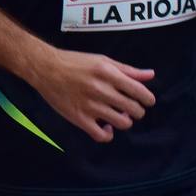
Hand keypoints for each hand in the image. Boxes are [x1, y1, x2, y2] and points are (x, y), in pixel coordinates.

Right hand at [29, 48, 155, 142]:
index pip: (140, 92)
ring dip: (125, 121)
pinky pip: (101, 135)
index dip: (148, 99)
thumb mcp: (102, 60)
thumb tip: (150, 75)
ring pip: (122, 123)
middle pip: (134, 110)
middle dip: (137, 110)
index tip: (145, 100)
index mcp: (108, 74)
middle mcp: (100, 90)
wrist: (44, 68)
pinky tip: (106, 127)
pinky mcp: (78, 118)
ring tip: (118, 115)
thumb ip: (127, 70)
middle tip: (130, 108)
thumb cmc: (74, 62)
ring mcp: (89, 106)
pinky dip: (108, 134)